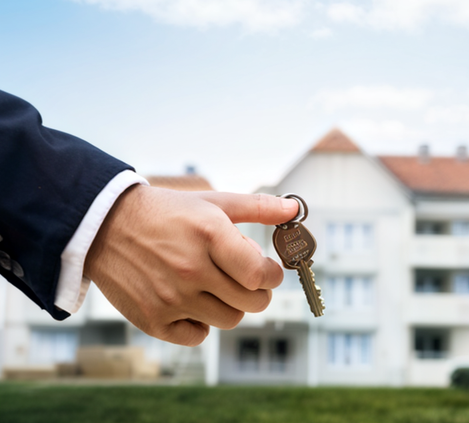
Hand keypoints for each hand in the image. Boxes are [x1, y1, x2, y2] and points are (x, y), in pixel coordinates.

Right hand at [84, 186, 298, 345]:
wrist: (104, 226)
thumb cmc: (167, 212)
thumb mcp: (212, 202)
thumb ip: (256, 207)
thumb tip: (294, 209)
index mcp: (210, 234)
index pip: (260, 274)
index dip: (272, 275)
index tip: (268, 271)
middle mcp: (191, 269)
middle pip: (251, 302)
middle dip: (258, 292)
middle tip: (248, 281)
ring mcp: (170, 297)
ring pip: (229, 320)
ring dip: (231, 305)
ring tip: (218, 287)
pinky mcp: (152, 319)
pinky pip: (197, 336)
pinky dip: (201, 324)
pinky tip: (193, 301)